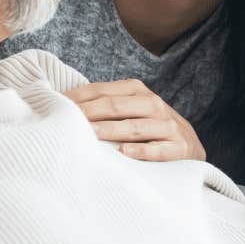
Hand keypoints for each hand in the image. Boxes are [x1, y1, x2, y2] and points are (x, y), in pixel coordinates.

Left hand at [64, 79, 205, 161]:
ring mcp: (168, 126)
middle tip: (65, 120)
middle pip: (116, 106)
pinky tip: (123, 153)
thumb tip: (62, 104)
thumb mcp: (132, 109)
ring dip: (110, 130)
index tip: (55, 105)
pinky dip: (141, 151)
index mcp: (138, 91)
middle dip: (89, 112)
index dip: (79, 97)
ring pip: (135, 127)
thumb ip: (105, 105)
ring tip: (89, 134)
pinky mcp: (179, 148)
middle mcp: (154, 104)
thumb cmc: (149, 129)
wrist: (189, 147)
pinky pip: (158, 150)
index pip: (103, 91)